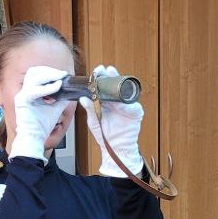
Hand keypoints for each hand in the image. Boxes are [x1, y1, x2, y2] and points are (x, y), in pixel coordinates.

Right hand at [11, 65, 70, 161]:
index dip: (50, 72)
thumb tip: (71, 91)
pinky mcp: (22, 101)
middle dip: (49, 71)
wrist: (34, 138)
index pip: (38, 74)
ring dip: (48, 75)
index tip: (63, 74)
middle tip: (62, 74)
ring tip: (60, 79)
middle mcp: (24, 92)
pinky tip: (57, 87)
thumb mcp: (55, 108)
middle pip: (33, 71)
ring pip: (33, 76)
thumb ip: (61, 99)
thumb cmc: (42, 126)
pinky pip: (34, 90)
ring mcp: (22, 95)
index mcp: (30, 92)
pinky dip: (47, 88)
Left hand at [79, 64, 144, 178]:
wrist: (114, 149)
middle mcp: (118, 100)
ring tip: (114, 78)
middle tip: (106, 69)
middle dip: (112, 75)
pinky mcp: (136, 113)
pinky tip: (120, 103)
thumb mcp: (93, 120)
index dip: (101, 77)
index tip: (96, 71)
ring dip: (120, 84)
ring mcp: (128, 106)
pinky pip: (132, 107)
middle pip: (117, 84)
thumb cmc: (104, 134)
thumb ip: (89, 109)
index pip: (105, 86)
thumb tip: (82, 98)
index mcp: (107, 100)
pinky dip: (126, 105)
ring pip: (126, 92)